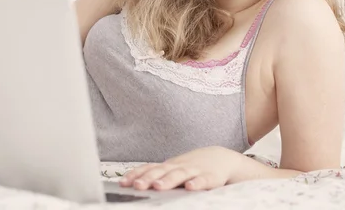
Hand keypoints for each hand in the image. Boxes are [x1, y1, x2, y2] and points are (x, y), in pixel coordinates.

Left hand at [119, 146, 251, 190]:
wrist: (221, 158)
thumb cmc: (192, 167)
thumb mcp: (174, 170)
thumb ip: (158, 176)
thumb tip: (134, 185)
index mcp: (168, 166)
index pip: (149, 168)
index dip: (136, 174)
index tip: (123, 183)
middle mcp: (179, 167)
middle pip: (161, 171)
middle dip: (148, 178)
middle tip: (137, 186)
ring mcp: (194, 171)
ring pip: (179, 175)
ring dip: (168, 180)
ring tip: (158, 186)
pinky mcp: (211, 177)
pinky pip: (203, 180)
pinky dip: (197, 183)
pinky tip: (190, 188)